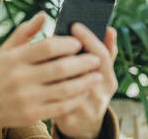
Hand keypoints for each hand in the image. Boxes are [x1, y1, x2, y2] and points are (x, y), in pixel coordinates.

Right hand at [0, 13, 104, 136]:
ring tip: (97, 76)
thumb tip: (43, 15)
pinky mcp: (32, 114)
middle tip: (96, 59)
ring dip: (85, 82)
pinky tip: (84, 92)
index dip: (68, 44)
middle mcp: (21, 77)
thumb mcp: (5, 51)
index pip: (48, 47)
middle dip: (84, 63)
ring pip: (65, 89)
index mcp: (15, 58)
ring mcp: (27, 97)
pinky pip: (61, 107)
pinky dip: (76, 99)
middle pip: (61, 68)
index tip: (79, 43)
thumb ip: (24, 32)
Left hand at [53, 23, 117, 138]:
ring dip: (56, 65)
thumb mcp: (99, 71)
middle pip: (86, 67)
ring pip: (69, 82)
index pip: (102, 55)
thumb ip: (102, 50)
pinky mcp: (69, 118)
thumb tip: (109, 29)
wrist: (81, 123)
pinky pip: (56, 96)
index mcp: (108, 78)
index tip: (75, 25)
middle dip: (69, 50)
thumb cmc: (87, 87)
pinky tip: (37, 71)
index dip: (89, 39)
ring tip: (43, 50)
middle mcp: (101, 94)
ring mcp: (86, 108)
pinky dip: (47, 82)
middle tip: (54, 34)